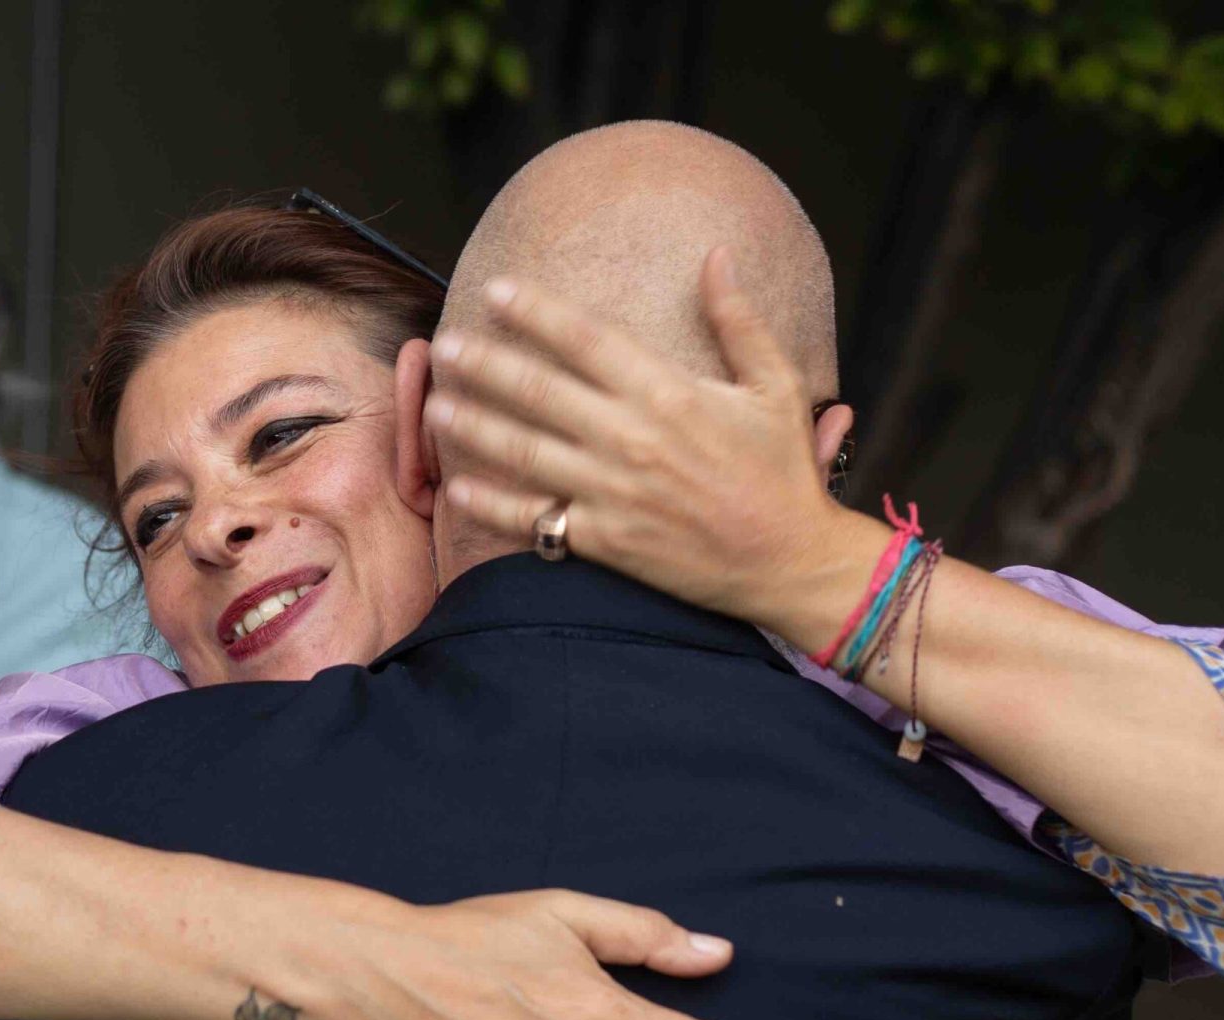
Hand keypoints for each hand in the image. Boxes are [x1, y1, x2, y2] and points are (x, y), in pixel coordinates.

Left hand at [425, 247, 858, 634]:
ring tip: (433, 405)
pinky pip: (535, 519)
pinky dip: (492, 505)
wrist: (790, 561)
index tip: (494, 289)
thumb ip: (739, 320)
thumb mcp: (777, 385)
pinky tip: (458, 487)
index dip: (534, 311)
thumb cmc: (783, 471)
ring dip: (473, 426)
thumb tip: (718, 254)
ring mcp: (612, 493)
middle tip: (443, 342)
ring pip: (524, 452)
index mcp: (667, 392)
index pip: (584, 339)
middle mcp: (630, 439)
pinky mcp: (605, 541)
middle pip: (537, 390)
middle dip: (484, 363)